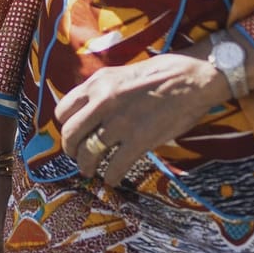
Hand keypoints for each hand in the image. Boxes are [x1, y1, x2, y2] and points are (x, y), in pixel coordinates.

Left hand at [57, 53, 229, 182]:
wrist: (191, 79)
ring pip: (88, 152)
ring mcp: (120, 122)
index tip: (73, 134)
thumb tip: (88, 110)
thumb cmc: (160, 73)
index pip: (63, 110)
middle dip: (71, 150)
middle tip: (77, 156)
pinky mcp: (139, 140)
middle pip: (70, 134)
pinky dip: (110, 176)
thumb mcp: (120, 73)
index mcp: (97, 83)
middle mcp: (102, 102)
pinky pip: (114, 166)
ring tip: (90, 171)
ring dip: (86, 166)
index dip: (65, 126)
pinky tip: (112, 178)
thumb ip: (101, 91)